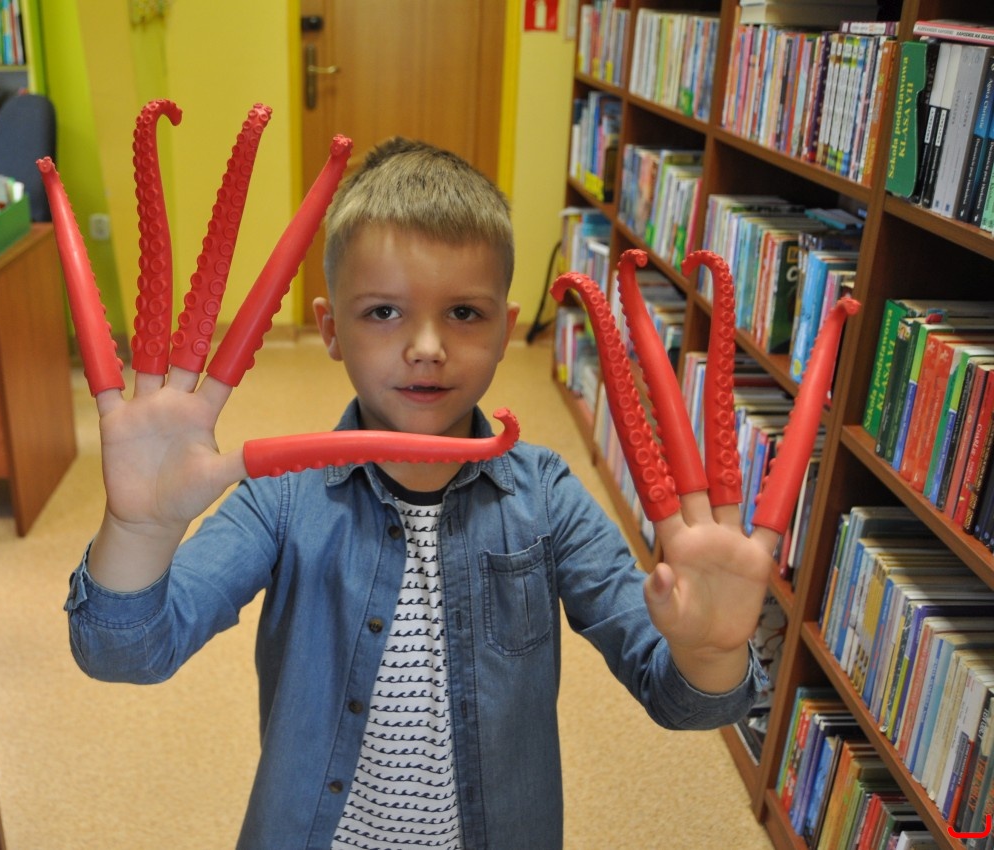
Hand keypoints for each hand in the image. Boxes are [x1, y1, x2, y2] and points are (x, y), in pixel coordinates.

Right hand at [38, 101, 519, 587]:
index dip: (283, 258)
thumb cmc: (192, 495)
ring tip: (141, 163)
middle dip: (225, 213)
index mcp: (219, 381)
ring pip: (150, 301)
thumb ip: (290, 454)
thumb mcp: (245, 471)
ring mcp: (147, 378)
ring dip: (145, 237)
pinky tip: (70, 253)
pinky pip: (98, 355)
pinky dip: (88, 317)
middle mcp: (185, 367)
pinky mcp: (114, 404)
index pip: (255, 308)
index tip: (309, 206)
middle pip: (207, 282)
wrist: (145, 525)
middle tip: (246, 131)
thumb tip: (357, 447)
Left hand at [553, 249, 858, 689]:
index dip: (613, 381)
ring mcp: (726, 516)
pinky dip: (797, 438)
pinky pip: (783, 490)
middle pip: (669, 409)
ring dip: (720, 368)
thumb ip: (666, 597)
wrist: (707, 659)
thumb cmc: (676, 629)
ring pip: (721, 430)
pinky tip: (814, 382)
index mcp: (663, 514)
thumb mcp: (660, 616)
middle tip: (632, 268)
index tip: (588, 323)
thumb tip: (669, 578)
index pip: (634, 433)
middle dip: (648, 342)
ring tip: (717, 293)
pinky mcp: (760, 544)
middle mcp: (693, 502)